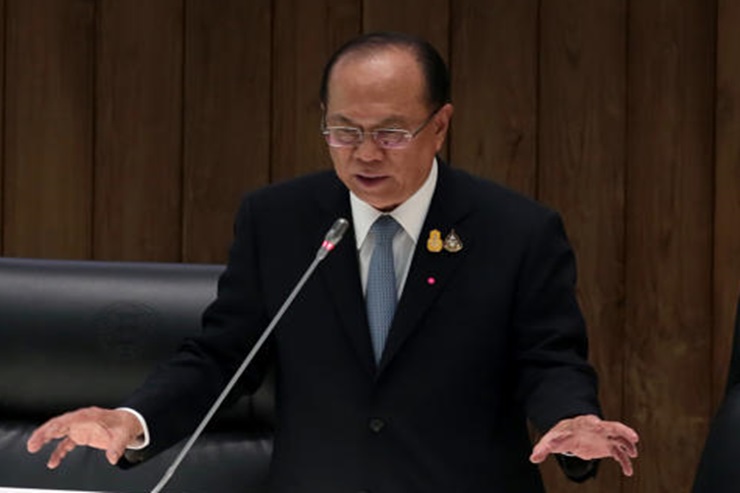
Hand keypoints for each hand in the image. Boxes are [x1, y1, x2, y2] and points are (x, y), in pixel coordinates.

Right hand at [26, 407, 143, 468]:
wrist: (128, 423)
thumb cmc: (125, 425)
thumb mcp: (124, 435)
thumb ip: (117, 446)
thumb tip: (112, 458)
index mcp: (91, 415)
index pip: (72, 418)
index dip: (60, 424)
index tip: (49, 431)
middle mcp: (82, 420)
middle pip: (59, 423)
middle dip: (45, 432)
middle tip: (33, 443)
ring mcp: (79, 427)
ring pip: (58, 431)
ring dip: (45, 439)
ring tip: (32, 448)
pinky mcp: (79, 435)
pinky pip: (65, 444)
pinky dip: (58, 452)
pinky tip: (52, 462)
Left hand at [529, 414, 638, 475]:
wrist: (569, 434)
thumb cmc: (560, 434)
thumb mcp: (551, 439)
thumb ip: (544, 447)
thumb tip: (533, 458)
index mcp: (584, 424)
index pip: (592, 422)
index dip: (596, 424)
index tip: (600, 426)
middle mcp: (597, 429)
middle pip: (613, 427)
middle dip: (623, 431)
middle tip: (633, 437)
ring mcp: (604, 437)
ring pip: (619, 440)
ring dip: (627, 446)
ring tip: (633, 454)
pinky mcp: (607, 447)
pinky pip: (618, 454)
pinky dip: (624, 461)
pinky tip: (628, 471)